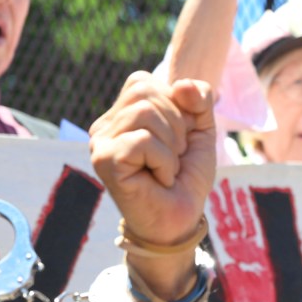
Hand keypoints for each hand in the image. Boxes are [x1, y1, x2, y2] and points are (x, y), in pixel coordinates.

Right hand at [90, 72, 215, 296]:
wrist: (181, 220)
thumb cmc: (186, 177)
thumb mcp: (201, 131)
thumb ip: (199, 100)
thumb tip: (182, 85)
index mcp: (122, 115)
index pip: (143, 81)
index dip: (173, 107)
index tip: (176, 141)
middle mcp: (105, 126)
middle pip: (146, 93)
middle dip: (175, 126)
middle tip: (172, 158)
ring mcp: (100, 143)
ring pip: (146, 114)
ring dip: (170, 146)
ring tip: (165, 169)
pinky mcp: (105, 161)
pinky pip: (142, 140)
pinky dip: (164, 161)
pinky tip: (160, 179)